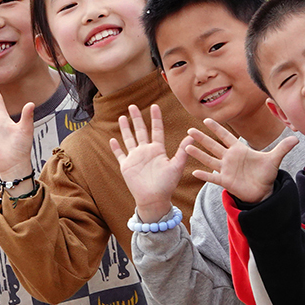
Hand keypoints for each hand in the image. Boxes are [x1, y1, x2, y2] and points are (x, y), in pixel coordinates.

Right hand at [109, 104, 190, 222]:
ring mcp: (135, 158)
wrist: (154, 199)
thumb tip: (192, 136)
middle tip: (132, 105)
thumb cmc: (167, 185)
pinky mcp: (126, 166)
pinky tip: (112, 139)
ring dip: (125, 129)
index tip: (154, 105)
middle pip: (140, 131)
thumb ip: (182, 151)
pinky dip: (115, 148)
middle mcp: (145, 151)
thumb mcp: (176, 166)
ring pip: (128, 139)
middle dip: (136, 118)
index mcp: (157, 150)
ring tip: (122, 117)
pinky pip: (120, 154)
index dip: (155, 118)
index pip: (156, 130)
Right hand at [185, 119, 297, 204]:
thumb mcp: (274, 159)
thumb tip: (296, 138)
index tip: (206, 119)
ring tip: (187, 147)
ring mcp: (226, 169)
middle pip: (213, 146)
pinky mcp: (226, 181)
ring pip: (209, 159)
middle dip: (202, 138)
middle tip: (190, 130)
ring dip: (199, 154)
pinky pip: (213, 177)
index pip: (226, 136)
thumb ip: (282, 148)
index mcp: (239, 150)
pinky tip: (194, 171)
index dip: (217, 128)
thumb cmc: (266, 174)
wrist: (263, 191)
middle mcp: (230, 158)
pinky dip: (204, 175)